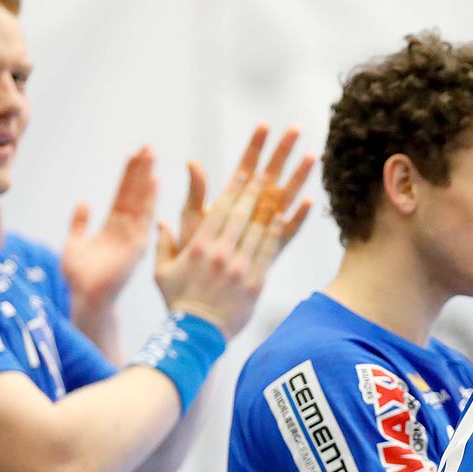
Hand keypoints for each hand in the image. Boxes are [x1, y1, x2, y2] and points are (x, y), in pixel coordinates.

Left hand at [63, 146, 157, 308]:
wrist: (86, 299)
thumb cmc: (81, 278)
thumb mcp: (74, 244)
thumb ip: (79, 223)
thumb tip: (83, 202)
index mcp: (114, 227)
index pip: (124, 194)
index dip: (129, 174)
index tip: (135, 154)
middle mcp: (127, 229)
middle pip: (136, 193)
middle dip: (142, 169)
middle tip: (148, 146)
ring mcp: (134, 236)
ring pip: (141, 201)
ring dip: (147, 178)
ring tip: (152, 156)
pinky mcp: (136, 246)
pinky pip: (145, 217)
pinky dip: (150, 199)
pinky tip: (155, 181)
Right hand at [155, 125, 312, 339]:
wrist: (194, 337)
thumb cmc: (177, 299)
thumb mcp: (164, 265)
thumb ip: (169, 236)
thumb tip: (164, 214)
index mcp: (201, 240)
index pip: (227, 194)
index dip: (245, 163)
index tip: (259, 138)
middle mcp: (224, 247)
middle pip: (252, 198)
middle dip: (272, 162)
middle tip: (290, 133)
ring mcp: (243, 263)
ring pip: (269, 218)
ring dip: (290, 186)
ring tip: (308, 157)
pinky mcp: (258, 279)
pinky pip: (277, 247)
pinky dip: (291, 224)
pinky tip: (305, 202)